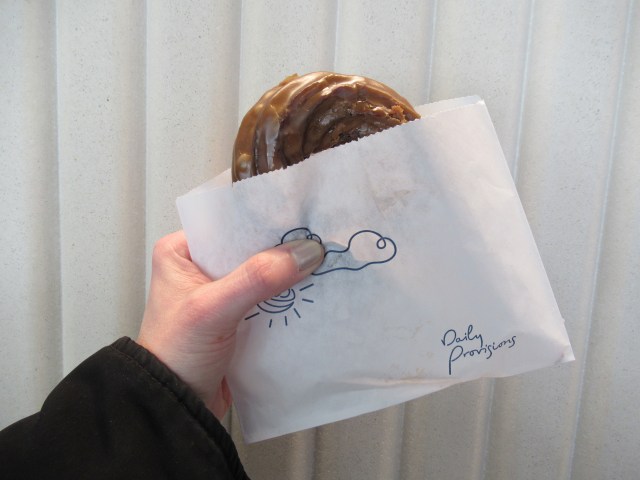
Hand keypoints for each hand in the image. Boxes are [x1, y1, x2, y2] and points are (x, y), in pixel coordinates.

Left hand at [137, 231, 323, 418]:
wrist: (175, 409)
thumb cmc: (173, 357)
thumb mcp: (210, 310)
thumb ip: (254, 279)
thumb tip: (302, 254)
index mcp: (181, 253)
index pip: (229, 224)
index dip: (263, 220)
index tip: (299, 218)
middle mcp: (201, 269)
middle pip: (251, 248)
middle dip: (282, 249)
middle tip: (317, 242)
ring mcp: (221, 295)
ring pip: (263, 274)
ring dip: (288, 275)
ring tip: (321, 266)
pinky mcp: (238, 319)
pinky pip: (269, 300)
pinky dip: (288, 299)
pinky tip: (310, 295)